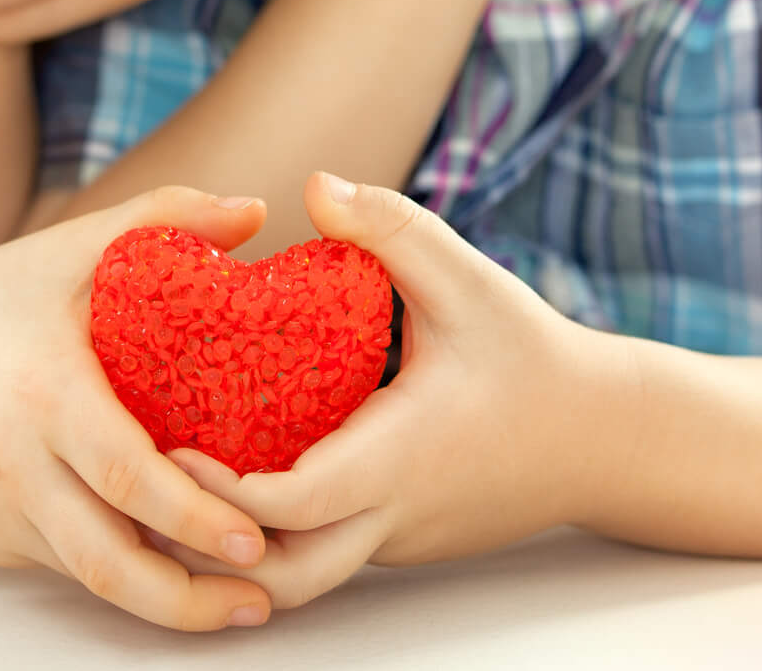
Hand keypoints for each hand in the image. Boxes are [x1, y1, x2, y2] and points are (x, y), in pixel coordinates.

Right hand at [0, 186, 280, 630]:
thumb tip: (255, 209)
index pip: (122, 472)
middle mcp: (13, 462)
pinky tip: (179, 572)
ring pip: (90, 578)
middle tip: (264, 597)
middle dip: (187, 596)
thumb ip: (164, 215)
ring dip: (166, 601)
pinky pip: (68, 567)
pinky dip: (126, 574)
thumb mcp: (72, 247)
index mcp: (42, 391)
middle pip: (105, 558)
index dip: (191, 515)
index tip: (254, 536)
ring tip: (240, 605)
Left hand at [143, 173, 622, 609]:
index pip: (291, 506)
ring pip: (304, 576)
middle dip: (211, 542)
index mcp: (400, 457)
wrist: (607, 436)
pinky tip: (243, 476)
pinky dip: (279, 532)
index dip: (222, 487)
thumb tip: (314, 185)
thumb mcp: (466, 277)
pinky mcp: (403, 541)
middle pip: (283, 575)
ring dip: (241, 544)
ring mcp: (399, 539)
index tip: (172, 442)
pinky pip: (329, 552)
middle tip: (155, 479)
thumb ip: (390, 227)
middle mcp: (394, 514)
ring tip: (182, 482)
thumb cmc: (533, 355)